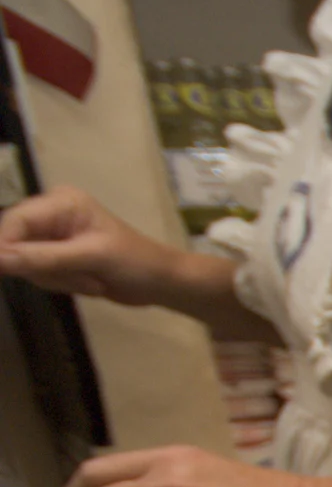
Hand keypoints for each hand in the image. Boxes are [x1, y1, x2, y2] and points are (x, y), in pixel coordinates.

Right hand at [0, 187, 186, 305]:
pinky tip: (91, 283)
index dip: (5, 247)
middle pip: (15, 244)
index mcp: (61, 202)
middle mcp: (51, 215)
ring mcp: (52, 237)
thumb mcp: (91, 258)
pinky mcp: (56, 257)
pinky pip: (39, 275)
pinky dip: (63, 284)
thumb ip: (42, 258)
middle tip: (80, 276)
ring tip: (92, 280)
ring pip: (25, 264)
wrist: (161, 283)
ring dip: (59, 279)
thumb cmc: (135, 263)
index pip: (14, 222)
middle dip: (45, 268)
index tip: (4, 270)